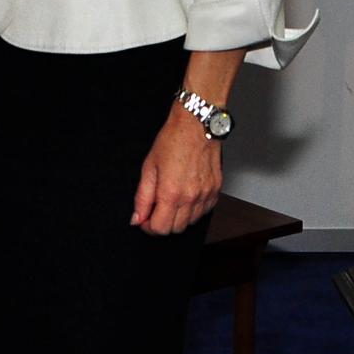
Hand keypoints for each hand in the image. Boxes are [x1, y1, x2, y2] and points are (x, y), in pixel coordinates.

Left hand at [130, 105, 222, 235]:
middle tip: (157, 207)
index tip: (145, 218)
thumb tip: (137, 218)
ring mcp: (206, 195)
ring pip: (190, 223)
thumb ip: (142, 197)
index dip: (149, 227)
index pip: (160, 228)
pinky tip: (187, 194)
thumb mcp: (149, 167)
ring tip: (172, 197)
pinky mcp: (216, 190)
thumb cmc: (173, 140)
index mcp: (171, 192)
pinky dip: (194, 209)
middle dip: (163, 222)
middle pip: (175, 229)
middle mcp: (191, 197)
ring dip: (179, 216)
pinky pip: (204, 211)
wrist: (196, 124)